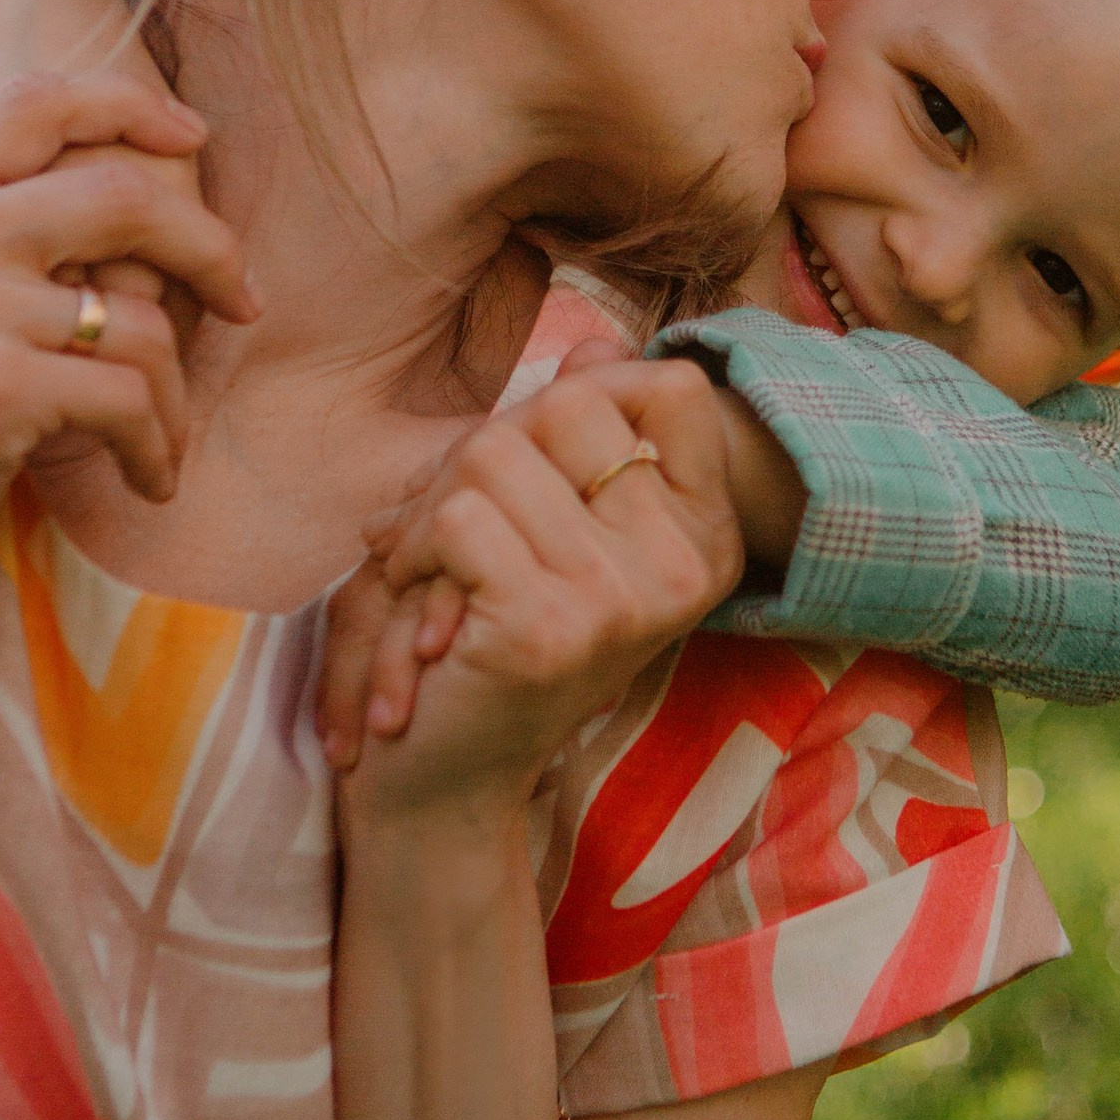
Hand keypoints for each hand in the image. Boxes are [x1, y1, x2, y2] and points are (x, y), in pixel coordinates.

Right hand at [0, 73, 259, 704]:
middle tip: (243, 301)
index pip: (36, 101)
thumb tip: (120, 236)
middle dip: (209, 247)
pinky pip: (132, 400)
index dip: (131, 108)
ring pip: (143, 321)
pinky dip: (156, 448)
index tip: (191, 140)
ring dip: (174, 398)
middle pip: (125, 192)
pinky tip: (145, 481)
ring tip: (159, 446)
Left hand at [323, 358, 742, 809]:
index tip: (543, 460)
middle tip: (455, 522)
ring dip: (432, 505)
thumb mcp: (555, 533)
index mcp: (705, 538)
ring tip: (432, 570)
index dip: (593, 391)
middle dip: (486, 449)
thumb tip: (600, 339)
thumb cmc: (498, 642)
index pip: (677, 387)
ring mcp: (625, 599)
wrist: (448, 781)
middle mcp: (684, 568)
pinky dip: (415, 550)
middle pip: (567, 405)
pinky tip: (424, 606)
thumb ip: (585, 441)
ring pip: (495, 451)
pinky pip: (459, 514)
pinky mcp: (553, 628)